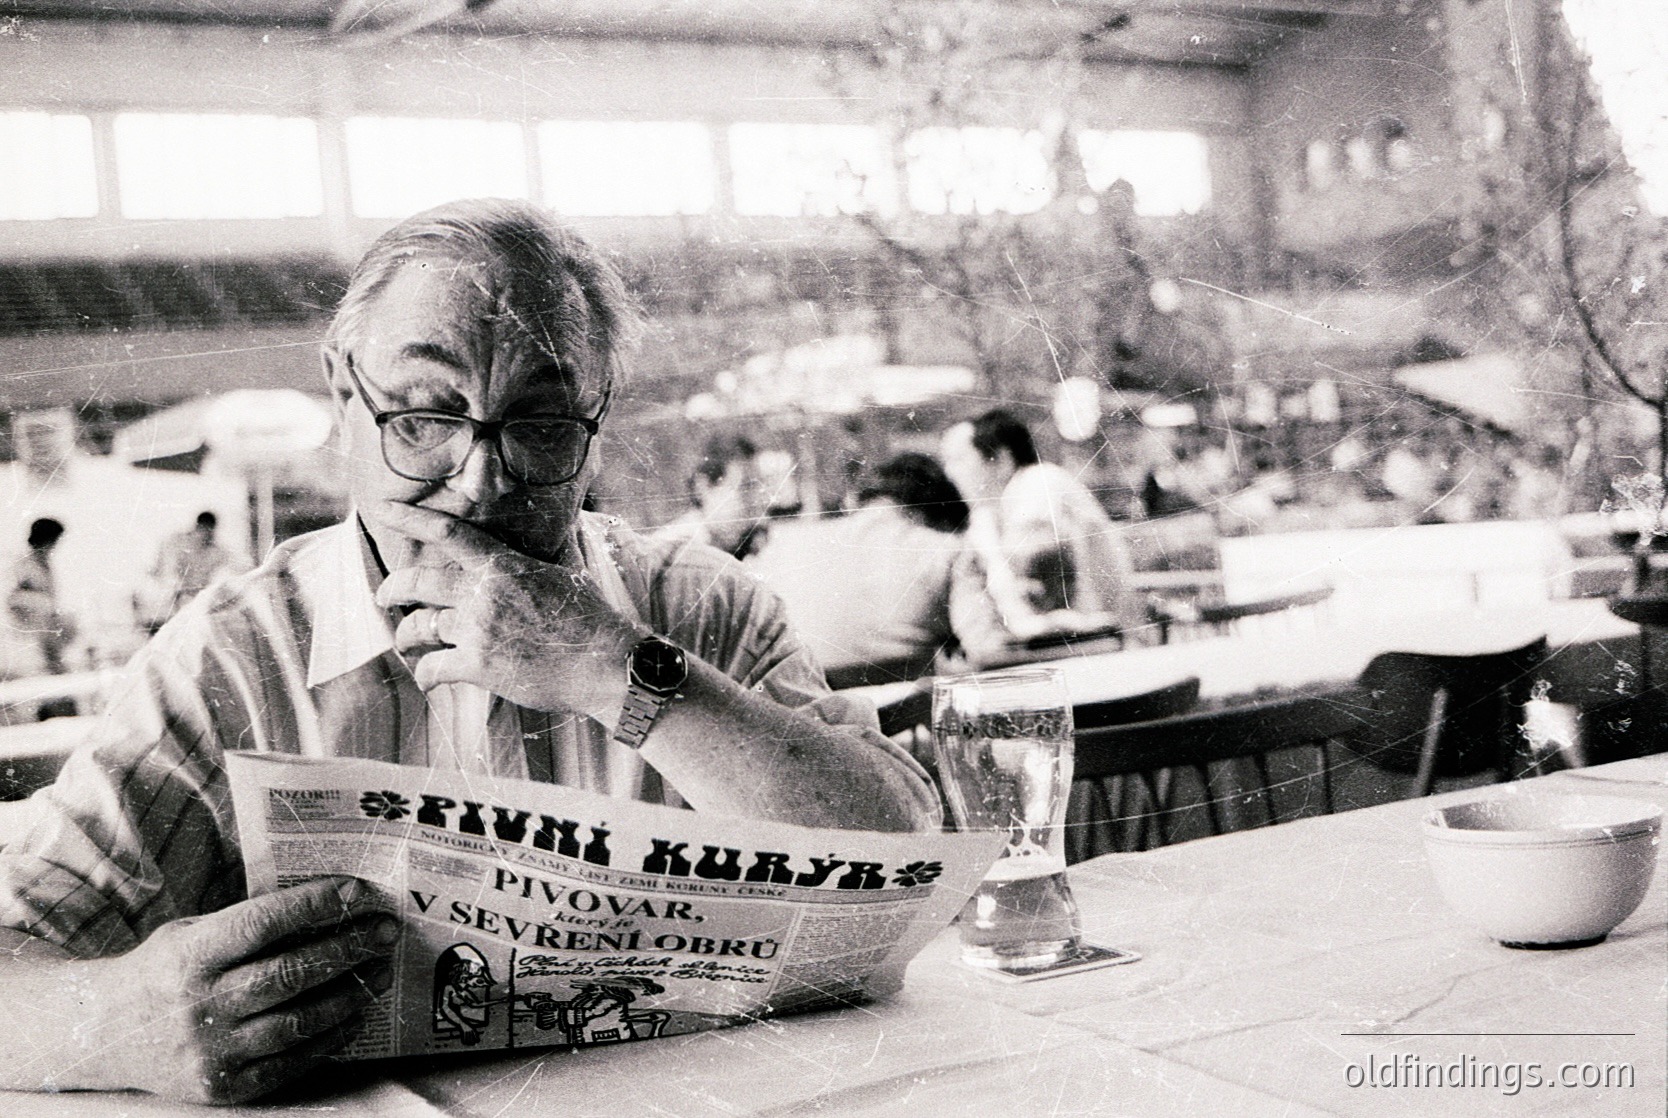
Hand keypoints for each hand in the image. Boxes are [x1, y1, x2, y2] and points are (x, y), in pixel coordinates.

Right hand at [86, 876, 397, 1104]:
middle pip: (289, 974)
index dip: (314, 904)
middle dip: (348, 948)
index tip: (359, 892)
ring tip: (380, 972)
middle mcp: (200, 1004)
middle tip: (386, 931)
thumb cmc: (162, 973)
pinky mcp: (224, 1086)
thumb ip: (247, 925)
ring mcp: (212, 1050)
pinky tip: (354, 1016)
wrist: (102, 1036)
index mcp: (190, 955)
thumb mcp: (190, 934)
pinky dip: (330, 1037)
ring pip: (298, 1020)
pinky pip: (291, 1061)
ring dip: (350, 994)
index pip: (261, 923)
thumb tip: (327, 903)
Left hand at [367, 501, 638, 717]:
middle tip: (384, 596)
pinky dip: (425, 675)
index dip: (411, 518)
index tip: (384, 509)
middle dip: (391, 589)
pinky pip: (432, 668)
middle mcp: (485, 594)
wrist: (608, 664)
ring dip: (406, 636)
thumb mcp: (567, 573)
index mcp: (505, 566)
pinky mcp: (480, 667)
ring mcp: (480, 630)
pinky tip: (427, 679)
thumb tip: (560, 522)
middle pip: (418, 583)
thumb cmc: (593, 620)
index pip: (449, 533)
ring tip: (406, 642)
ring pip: (420, 628)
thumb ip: (548, 551)